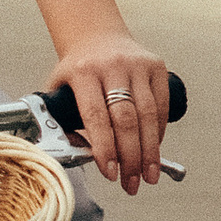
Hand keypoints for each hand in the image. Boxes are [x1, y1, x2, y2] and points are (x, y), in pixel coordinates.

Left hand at [50, 27, 169, 195]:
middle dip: (130, 157)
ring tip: (147, 176)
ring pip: (148, 114)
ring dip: (150, 151)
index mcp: (83, 72)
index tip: (110, 173)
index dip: (104, 147)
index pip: (95, 116)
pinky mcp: (156, 66)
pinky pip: (161, 105)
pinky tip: (153, 151)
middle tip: (131, 184)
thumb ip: (62, 120)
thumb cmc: (76, 71)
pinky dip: (158, 132)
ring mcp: (137, 65)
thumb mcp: (59, 89)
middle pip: (126, 118)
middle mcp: (112, 66)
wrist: (96, 37)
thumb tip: (75, 156)